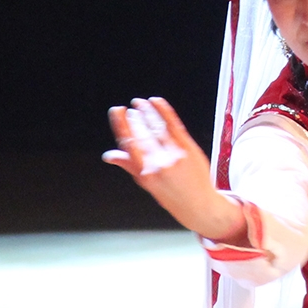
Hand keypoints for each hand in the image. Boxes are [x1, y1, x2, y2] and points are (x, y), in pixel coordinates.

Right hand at [103, 97, 246, 242]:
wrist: (200, 205)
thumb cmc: (171, 194)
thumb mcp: (147, 184)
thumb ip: (129, 165)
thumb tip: (108, 155)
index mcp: (146, 173)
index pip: (130, 144)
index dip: (122, 125)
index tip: (117, 111)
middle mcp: (159, 164)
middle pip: (143, 134)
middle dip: (135, 118)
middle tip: (130, 108)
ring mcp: (175, 155)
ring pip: (157, 128)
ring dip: (147, 112)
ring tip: (140, 103)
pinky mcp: (189, 149)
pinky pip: (174, 125)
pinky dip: (164, 111)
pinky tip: (156, 101)